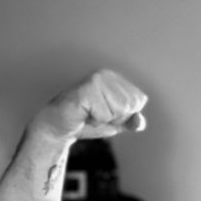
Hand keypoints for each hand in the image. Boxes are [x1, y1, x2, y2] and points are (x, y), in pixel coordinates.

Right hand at [31, 69, 147, 141]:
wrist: (61, 127)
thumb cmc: (87, 121)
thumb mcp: (116, 123)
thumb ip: (132, 122)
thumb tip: (140, 121)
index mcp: (116, 79)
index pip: (139, 101)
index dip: (124, 115)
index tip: (106, 113)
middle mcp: (107, 74)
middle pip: (131, 105)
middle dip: (115, 118)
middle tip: (96, 114)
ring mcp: (96, 80)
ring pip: (119, 109)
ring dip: (105, 119)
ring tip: (90, 114)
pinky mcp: (86, 89)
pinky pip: (105, 114)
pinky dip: (96, 121)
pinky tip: (84, 114)